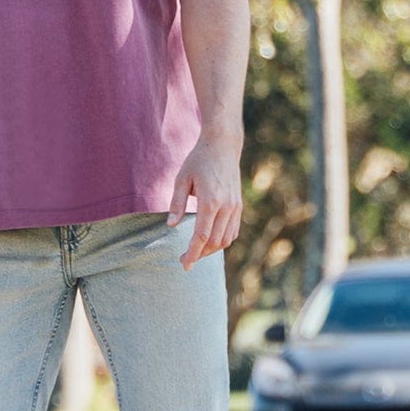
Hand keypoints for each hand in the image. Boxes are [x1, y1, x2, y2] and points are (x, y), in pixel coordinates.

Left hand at [167, 132, 242, 270]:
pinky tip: (209, 241)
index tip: (184, 264)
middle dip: (200, 254)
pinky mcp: (238, 206)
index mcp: (210, 201)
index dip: (192, 253)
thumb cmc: (198, 160)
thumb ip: (176, 203)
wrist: (223, 146)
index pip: (201, 236)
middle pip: (214, 242)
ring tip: (196, 251)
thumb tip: (171, 226)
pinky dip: (221, 240)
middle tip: (185, 260)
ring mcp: (235, 207)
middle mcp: (226, 207)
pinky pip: (233, 231)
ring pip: (226, 239)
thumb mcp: (181, 179)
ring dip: (211, 249)